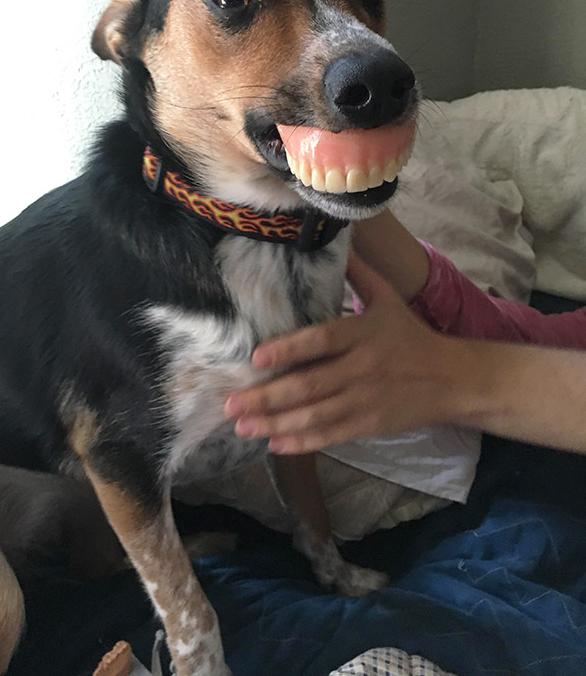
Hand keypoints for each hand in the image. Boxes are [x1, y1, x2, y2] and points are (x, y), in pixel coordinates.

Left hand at [224, 253, 462, 453]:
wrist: (453, 378)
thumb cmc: (411, 336)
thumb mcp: (388, 299)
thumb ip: (359, 275)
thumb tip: (340, 241)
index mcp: (363, 333)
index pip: (322, 340)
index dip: (289, 349)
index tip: (256, 356)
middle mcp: (361, 367)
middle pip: (310, 384)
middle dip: (268, 396)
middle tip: (232, 403)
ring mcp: (365, 399)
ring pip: (315, 414)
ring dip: (276, 422)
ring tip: (243, 427)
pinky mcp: (370, 424)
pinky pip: (332, 434)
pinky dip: (303, 441)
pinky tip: (275, 443)